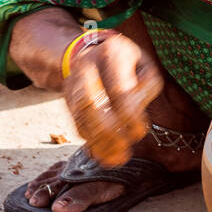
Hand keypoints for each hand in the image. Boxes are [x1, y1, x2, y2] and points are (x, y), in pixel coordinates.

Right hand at [62, 32, 163, 166]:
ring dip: (97, 142)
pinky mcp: (67, 96)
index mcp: (112, 53)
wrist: (95, 51)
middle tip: (125, 150)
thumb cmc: (128, 63)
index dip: (129, 117)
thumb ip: (144, 92)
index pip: (118, 91)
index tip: (139, 133)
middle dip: (108, 132)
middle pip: (90, 104)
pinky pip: (75, 123)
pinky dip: (89, 142)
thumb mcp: (145, 67)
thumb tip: (135, 130)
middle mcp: (86, 64)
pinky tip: (102, 155)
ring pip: (80, 116)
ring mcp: (73, 80)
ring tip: (115, 160)